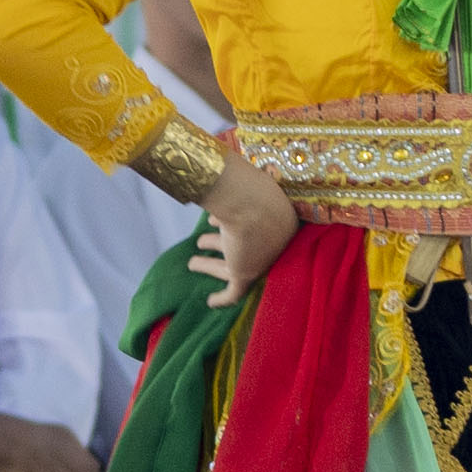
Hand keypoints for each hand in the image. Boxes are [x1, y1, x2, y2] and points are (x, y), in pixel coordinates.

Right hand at [193, 163, 299, 307]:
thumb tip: (220, 168)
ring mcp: (261, 258)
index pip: (258, 228)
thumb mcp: (245, 180)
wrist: (253, 204)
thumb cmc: (251, 187)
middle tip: (203, 238)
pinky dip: (222, 299)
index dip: (232, 224)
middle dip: (221, 243)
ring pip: (230, 265)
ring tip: (192, 262)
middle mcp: (273, 241)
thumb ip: (236, 181)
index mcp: (279, 218)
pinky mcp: (245, 273)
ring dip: (210, 264)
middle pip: (245, 246)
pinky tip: (209, 302)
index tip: (212, 221)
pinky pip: (233, 293)